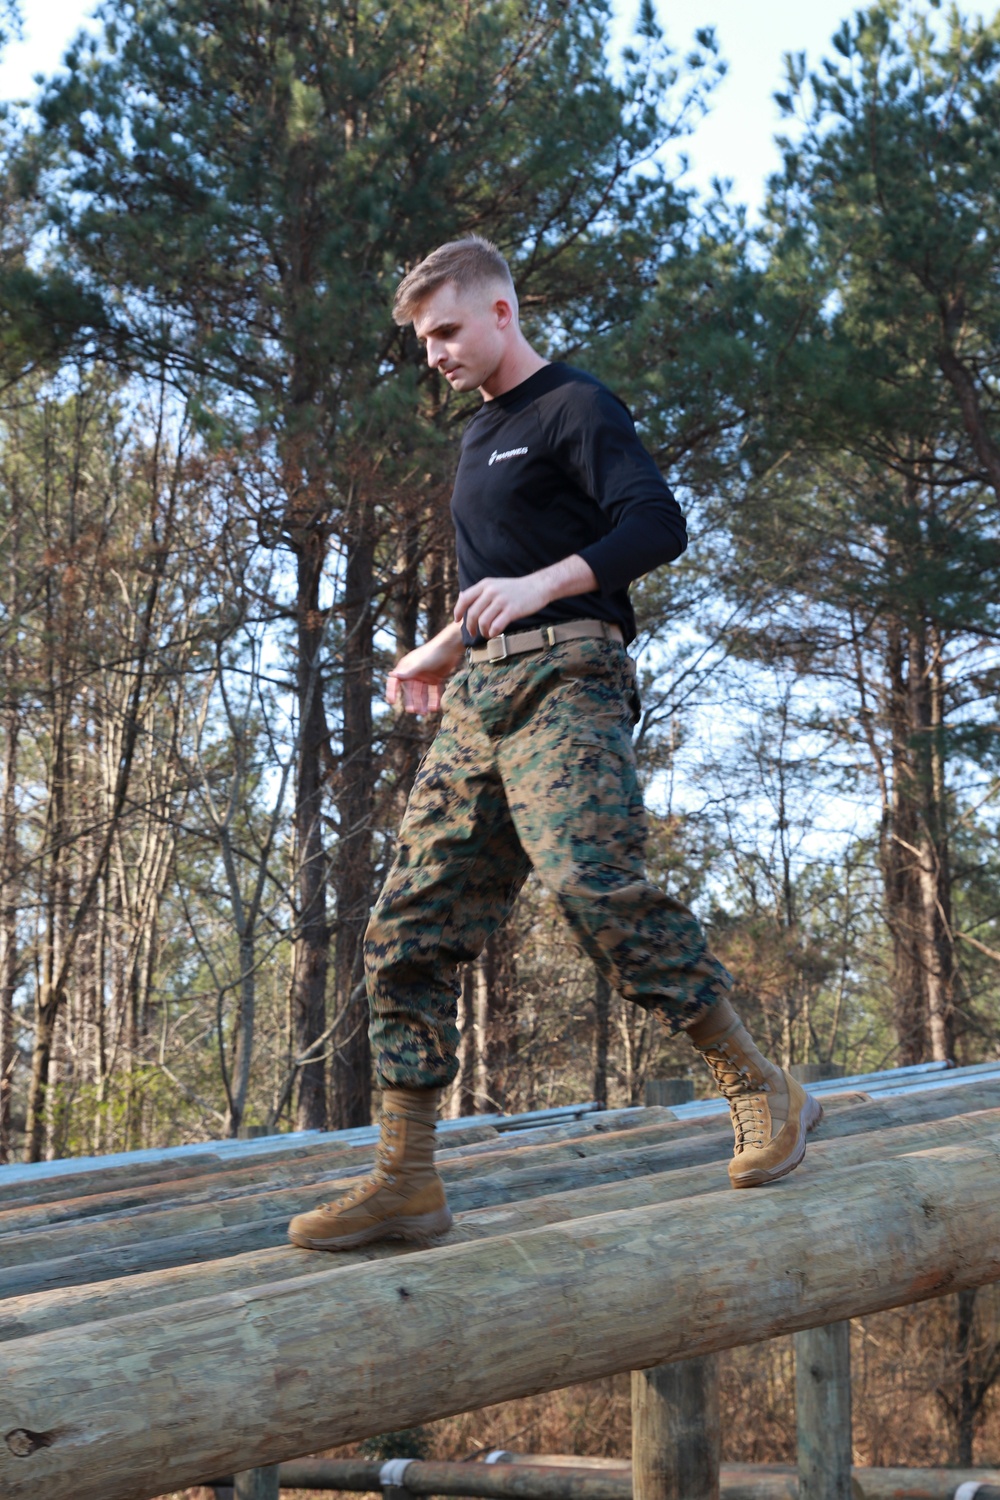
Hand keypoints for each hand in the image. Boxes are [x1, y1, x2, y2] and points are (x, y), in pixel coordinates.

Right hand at [387, 624, 464, 714]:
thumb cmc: (433, 652)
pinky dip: (434, 699)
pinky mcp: (436, 678)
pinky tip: (435, 708)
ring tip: (425, 713)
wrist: (451, 646)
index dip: (392, 691)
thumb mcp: (420, 663)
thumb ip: (408, 672)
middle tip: (414, 711)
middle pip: (410, 691)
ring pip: (422, 693)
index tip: (392, 702)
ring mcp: (425, 676)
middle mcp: (414, 673)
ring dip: (423, 703)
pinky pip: (434, 692)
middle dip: (412, 701)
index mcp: (407, 668)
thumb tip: (392, 675)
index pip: (395, 681)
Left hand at [453, 556, 598, 639]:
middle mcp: (491, 591)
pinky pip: (496, 626)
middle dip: (470, 626)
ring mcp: (501, 601)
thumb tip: (462, 598)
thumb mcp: (495, 584)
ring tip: (487, 634)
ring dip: (482, 631)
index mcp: (485, 584)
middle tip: (472, 633)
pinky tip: (495, 634)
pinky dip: (492, 633)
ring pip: (483, 622)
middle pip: (472, 613)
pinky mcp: (511, 611)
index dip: (457, 611)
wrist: (538, 587)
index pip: (464, 599)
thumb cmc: (515, 589)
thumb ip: (480, 591)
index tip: (457, 621)